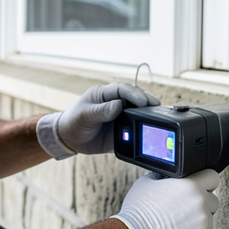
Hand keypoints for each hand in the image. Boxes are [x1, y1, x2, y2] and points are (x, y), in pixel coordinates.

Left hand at [38, 82, 157, 158]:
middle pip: (135, 98)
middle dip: (147, 101)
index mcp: (104, 94)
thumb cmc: (74, 121)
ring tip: (158, 118)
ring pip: (138, 113)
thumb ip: (101, 111)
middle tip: (157, 106)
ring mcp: (120, 116)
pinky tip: (150, 131)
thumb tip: (119, 105)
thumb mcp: (85, 115)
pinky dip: (143, 130)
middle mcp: (115, 103)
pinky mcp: (123, 130)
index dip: (134, 93)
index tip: (143, 101)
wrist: (70, 139)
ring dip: (148, 114)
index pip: (122, 89)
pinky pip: (135, 129)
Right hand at [112, 169, 220, 228]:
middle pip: (213, 200)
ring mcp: (204, 222)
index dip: (205, 182)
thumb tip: (168, 176)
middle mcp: (200, 202)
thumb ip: (165, 177)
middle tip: (184, 209)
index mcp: (189, 184)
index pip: (212, 177)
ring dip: (198, 221)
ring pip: (209, 219)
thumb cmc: (138, 212)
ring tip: (177, 224)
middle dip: (202, 203)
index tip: (200, 187)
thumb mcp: (147, 182)